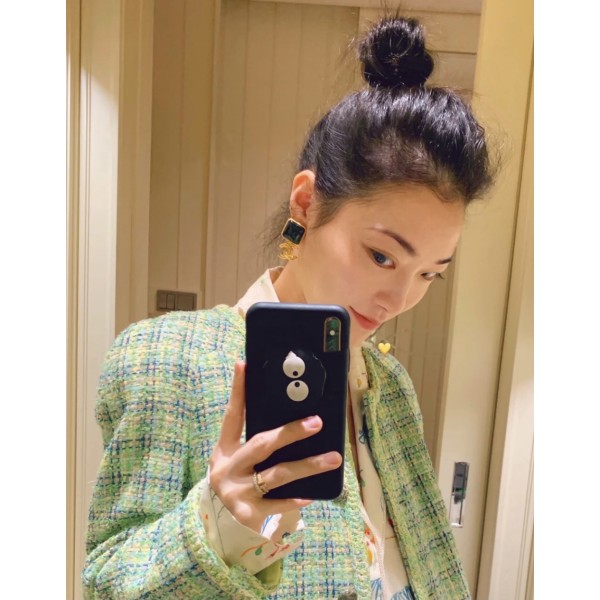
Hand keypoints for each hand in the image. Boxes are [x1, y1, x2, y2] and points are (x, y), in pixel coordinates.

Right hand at [209, 361, 342, 532]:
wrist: (219, 526)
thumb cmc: (239, 481)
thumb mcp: (239, 460)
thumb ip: (258, 443)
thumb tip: (294, 417)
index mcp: (225, 450)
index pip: (232, 415)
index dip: (238, 390)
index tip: (244, 365)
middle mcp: (227, 469)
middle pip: (261, 444)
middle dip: (291, 433)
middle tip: (317, 422)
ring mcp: (236, 492)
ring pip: (278, 474)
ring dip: (308, 465)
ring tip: (333, 459)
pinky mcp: (247, 515)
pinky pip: (278, 503)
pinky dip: (295, 498)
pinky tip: (311, 494)